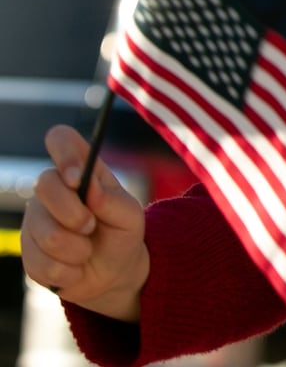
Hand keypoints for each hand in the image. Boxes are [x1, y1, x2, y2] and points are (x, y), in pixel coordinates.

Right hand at [21, 124, 148, 322]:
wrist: (113, 274)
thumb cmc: (122, 235)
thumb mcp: (131, 217)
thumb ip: (113, 201)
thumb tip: (90, 189)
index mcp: (82, 171)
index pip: (60, 139)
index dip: (64, 153)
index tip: (77, 179)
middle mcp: (53, 189)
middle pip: (44, 184)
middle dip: (74, 214)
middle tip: (91, 226)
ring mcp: (35, 219)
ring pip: (46, 233)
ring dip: (77, 249)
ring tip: (87, 251)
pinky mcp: (27, 251)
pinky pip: (41, 263)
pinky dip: (68, 271)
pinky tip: (76, 268)